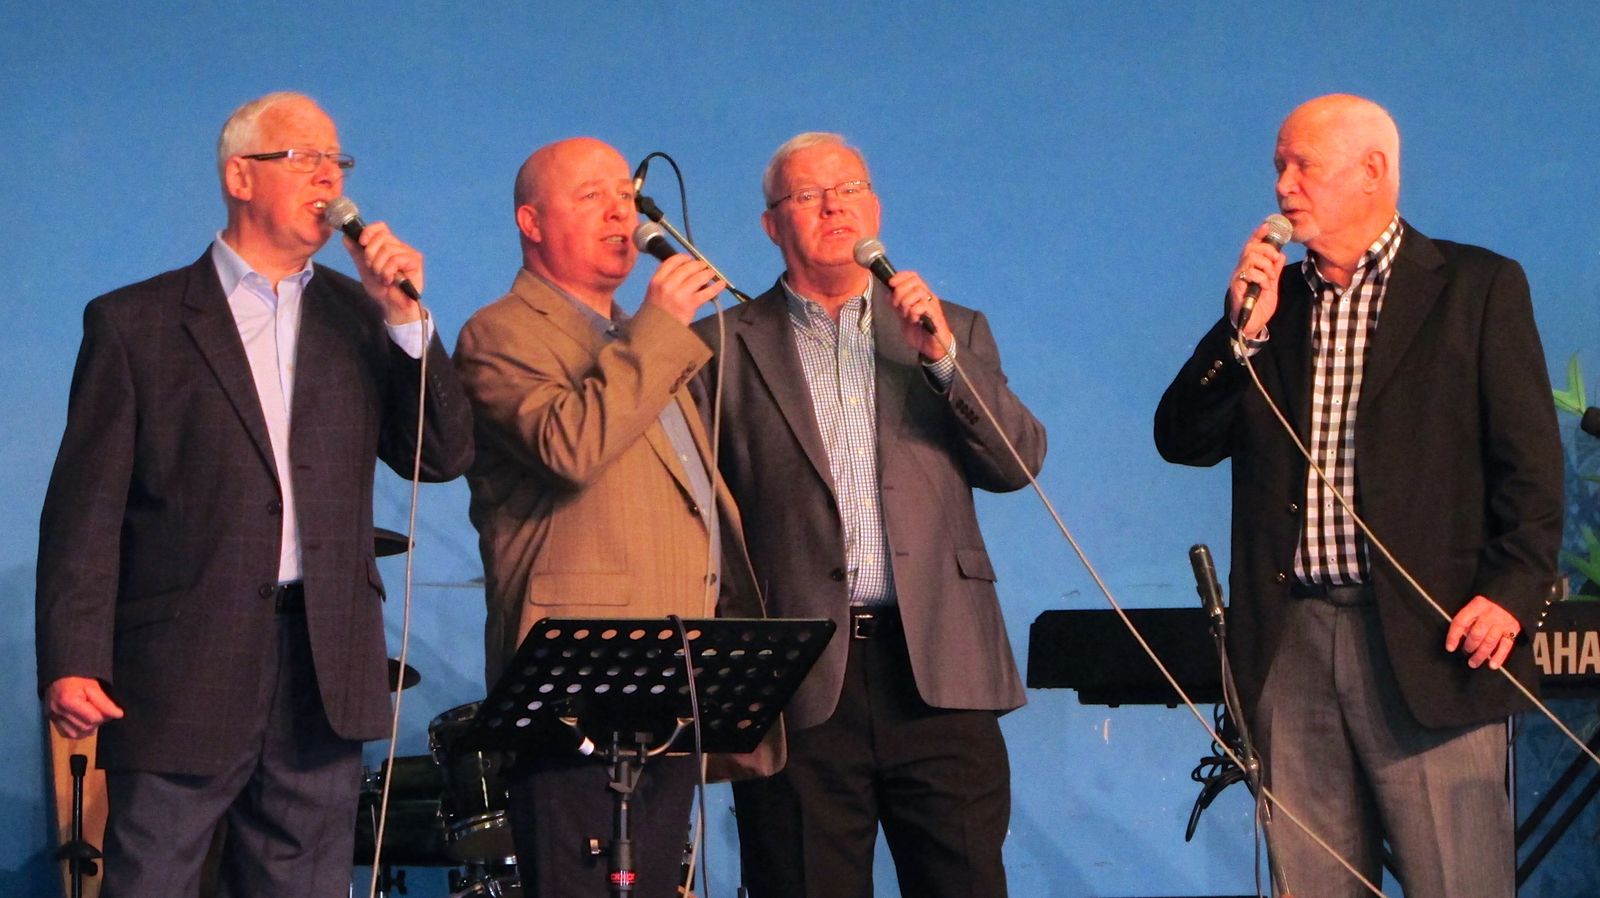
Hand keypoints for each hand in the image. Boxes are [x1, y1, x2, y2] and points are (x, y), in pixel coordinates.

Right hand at [45, 676, 123, 738]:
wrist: (60, 676)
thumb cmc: (78, 679)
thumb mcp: (94, 687)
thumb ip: (105, 702)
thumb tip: (118, 715)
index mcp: (69, 701)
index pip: (93, 718)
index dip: (105, 715)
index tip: (111, 710)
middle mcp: (59, 711)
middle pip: (86, 727)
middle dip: (97, 721)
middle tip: (101, 711)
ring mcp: (53, 717)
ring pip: (77, 734)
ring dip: (88, 728)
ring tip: (92, 716)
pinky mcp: (52, 721)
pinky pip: (68, 734)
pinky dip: (78, 731)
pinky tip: (83, 722)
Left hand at [343, 220, 424, 323]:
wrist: (392, 306)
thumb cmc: (382, 289)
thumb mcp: (364, 269)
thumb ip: (357, 253)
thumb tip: (346, 237)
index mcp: (388, 245)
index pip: (380, 227)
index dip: (369, 231)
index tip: (361, 243)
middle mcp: (399, 247)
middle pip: (382, 237)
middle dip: (371, 254)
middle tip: (373, 269)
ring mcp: (408, 253)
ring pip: (387, 249)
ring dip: (379, 267)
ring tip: (382, 278)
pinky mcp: (415, 261)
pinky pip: (396, 259)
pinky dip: (388, 271)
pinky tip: (390, 280)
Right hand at [642, 254, 723, 324]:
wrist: (657, 333)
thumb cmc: (656, 314)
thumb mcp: (654, 293)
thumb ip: (666, 281)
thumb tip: (686, 271)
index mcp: (656, 280)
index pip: (671, 261)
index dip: (683, 258)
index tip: (690, 258)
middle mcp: (667, 285)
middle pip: (687, 267)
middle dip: (698, 265)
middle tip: (704, 266)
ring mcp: (679, 294)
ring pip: (698, 277)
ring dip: (708, 273)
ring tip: (712, 273)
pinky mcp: (690, 304)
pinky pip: (707, 292)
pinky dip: (716, 287)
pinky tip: (721, 285)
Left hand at [887, 270, 952, 359]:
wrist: (932, 347)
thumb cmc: (920, 331)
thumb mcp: (903, 316)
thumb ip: (897, 305)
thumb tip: (888, 293)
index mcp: (920, 295)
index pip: (913, 276)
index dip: (901, 276)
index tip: (890, 283)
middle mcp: (928, 297)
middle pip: (914, 281)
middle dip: (900, 291)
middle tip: (896, 305)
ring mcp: (932, 305)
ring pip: (918, 292)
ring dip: (906, 303)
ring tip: (905, 314)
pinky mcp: (935, 315)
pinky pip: (922, 306)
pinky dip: (913, 312)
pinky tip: (913, 320)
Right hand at [1228, 221, 1287, 338]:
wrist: (1252, 325)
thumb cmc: (1260, 306)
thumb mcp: (1272, 285)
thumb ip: (1275, 270)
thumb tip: (1281, 255)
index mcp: (1250, 268)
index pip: (1252, 246)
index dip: (1259, 234)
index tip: (1268, 224)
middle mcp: (1241, 270)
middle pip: (1250, 248)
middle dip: (1266, 250)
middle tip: (1275, 259)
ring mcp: (1238, 278)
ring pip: (1250, 258)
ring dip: (1265, 265)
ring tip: (1270, 278)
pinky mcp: (1237, 287)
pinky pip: (1250, 273)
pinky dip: (1262, 278)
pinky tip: (1265, 287)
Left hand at [1445, 595, 1522, 669]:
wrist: (1513, 593)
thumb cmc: (1490, 601)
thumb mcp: (1476, 603)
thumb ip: (1468, 617)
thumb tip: (1459, 636)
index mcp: (1477, 605)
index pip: (1461, 622)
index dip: (1453, 636)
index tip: (1450, 647)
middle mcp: (1490, 614)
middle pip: (1476, 634)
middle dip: (1469, 646)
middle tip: (1465, 652)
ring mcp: (1503, 622)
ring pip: (1489, 642)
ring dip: (1480, 655)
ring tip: (1473, 663)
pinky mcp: (1514, 629)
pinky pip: (1506, 645)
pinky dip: (1499, 657)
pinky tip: (1493, 665)